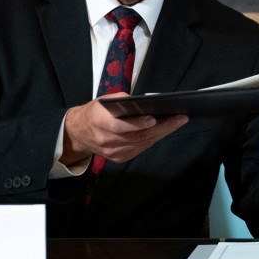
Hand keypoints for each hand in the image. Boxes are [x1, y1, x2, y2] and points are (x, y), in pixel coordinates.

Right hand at [61, 95, 188, 164]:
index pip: (120, 126)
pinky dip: (153, 139)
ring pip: (142, 144)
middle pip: (137, 136)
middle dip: (162, 127)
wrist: (78, 134)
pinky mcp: (119, 158)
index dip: (137, 124)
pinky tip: (165, 131)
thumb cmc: (95, 113)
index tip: (154, 118)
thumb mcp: (103, 101)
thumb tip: (142, 102)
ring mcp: (113, 152)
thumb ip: (121, 100)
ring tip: (177, 122)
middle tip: (180, 118)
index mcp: (99, 123)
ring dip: (162, 133)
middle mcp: (106, 141)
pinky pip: (140, 149)